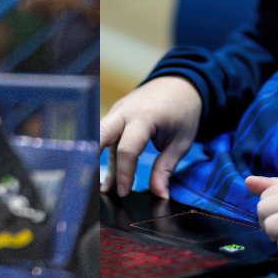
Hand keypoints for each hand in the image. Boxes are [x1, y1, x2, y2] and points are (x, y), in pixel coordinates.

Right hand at [99, 75, 200, 198]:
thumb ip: (165, 168)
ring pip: (102, 137)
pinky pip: (108, 134)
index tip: (124, 192)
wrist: (181, 83)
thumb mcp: (180, 142)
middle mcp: (125, 111)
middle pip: (101, 136)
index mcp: (144, 116)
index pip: (126, 149)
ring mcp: (118, 109)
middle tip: (94, 187)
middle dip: (93, 161)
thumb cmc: (183, 111)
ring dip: (100, 161)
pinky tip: (110, 175)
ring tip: (105, 188)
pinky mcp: (116, 113)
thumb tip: (160, 194)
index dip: (123, 173)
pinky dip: (107, 153)